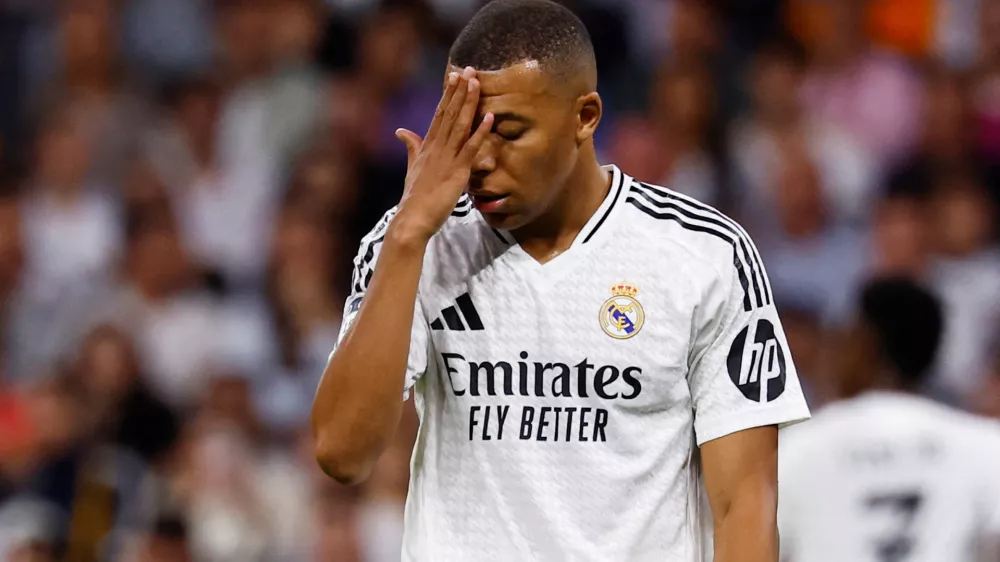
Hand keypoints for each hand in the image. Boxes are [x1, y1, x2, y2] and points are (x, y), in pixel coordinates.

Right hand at [392, 66, 494, 242]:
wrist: (412, 219)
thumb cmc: (414, 198)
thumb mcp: (413, 168)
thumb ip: (411, 147)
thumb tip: (401, 131)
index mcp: (427, 147)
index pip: (439, 114)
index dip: (448, 95)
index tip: (454, 76)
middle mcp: (436, 148)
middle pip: (449, 114)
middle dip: (459, 91)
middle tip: (469, 69)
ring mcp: (446, 159)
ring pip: (459, 125)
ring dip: (469, 103)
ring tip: (477, 83)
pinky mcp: (456, 173)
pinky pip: (471, 148)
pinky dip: (480, 132)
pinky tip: (489, 118)